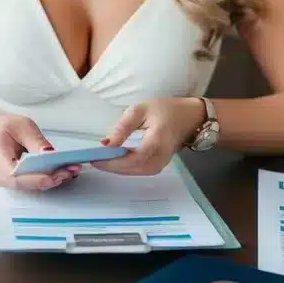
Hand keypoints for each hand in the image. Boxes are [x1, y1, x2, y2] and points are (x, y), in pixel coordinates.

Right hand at [0, 114, 80, 191]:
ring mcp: (2, 180)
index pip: (14, 173)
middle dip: (48, 179)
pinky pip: (29, 185)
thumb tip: (51, 155)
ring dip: (49, 180)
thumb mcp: (22, 125)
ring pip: (27, 186)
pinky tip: (60, 173)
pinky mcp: (11, 182)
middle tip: (69, 171)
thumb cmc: (2, 127)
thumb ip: (36, 141)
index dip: (35, 177)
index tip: (54, 174)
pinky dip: (45, 180)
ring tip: (69, 171)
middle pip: (23, 183)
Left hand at [92, 97, 206, 175]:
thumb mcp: (142, 109)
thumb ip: (123, 126)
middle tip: (92, 159)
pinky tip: (114, 161)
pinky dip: (125, 168)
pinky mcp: (159, 165)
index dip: (112, 162)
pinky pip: (139, 171)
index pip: (131, 159)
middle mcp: (160, 158)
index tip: (94, 159)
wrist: (190, 118)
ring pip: (134, 172)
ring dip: (116, 168)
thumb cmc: (166, 110)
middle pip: (131, 169)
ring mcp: (161, 164)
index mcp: (156, 142)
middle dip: (110, 167)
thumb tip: (106, 143)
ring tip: (101, 160)